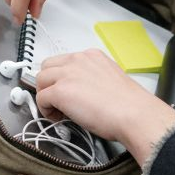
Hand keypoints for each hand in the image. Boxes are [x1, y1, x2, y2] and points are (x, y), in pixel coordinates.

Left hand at [34, 49, 174, 164]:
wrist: (134, 114)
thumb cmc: (129, 104)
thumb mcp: (110, 79)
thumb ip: (92, 79)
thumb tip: (81, 92)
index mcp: (92, 56)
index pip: (64, 61)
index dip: (61, 78)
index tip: (66, 90)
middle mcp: (78, 60)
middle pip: (47, 67)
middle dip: (49, 84)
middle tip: (57, 101)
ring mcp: (68, 74)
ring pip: (40, 80)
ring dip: (45, 96)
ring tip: (57, 111)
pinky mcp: (61, 91)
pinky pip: (41, 98)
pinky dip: (45, 110)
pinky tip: (58, 117)